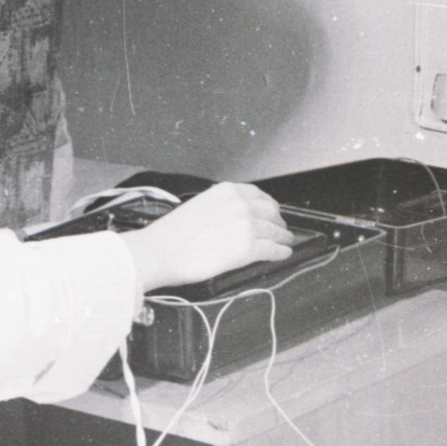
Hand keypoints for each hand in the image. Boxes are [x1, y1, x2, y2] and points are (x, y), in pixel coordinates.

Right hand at [120, 182, 292, 292]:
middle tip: (280, 228)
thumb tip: (236, 216)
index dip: (269, 206)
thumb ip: (222, 207)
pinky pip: (272, 249)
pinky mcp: (248, 247)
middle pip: (270, 212)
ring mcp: (246, 225)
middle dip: (278, 221)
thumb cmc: (172, 234)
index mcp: (227, 192)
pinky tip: (283, 253)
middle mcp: (240, 205)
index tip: (272, 211)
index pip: (258, 195)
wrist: (160, 251)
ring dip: (283, 237)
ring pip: (275, 231)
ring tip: (285, 241)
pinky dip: (281, 252)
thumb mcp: (200, 205)